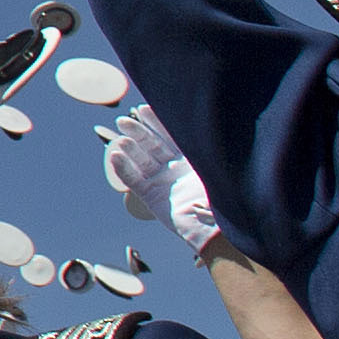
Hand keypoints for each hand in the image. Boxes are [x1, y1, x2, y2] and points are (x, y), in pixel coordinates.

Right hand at [100, 108, 229, 259]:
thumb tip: (201, 120)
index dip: (157, 122)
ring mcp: (163, 182)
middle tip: (123, 121)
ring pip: (141, 160)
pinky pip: (134, 180)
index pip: (172, 136)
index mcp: (193, 160)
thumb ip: (206, 148)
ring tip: (120, 141)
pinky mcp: (151, 197)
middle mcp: (175, 169)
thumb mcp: (217, 169)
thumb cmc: (224, 200)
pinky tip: (115, 156)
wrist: (216, 231)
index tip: (143, 108)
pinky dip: (124, 169)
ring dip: (129, 149)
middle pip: (152, 145)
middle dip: (138, 131)